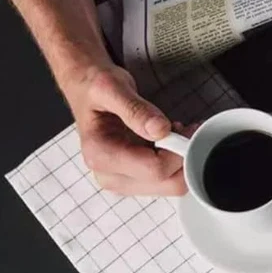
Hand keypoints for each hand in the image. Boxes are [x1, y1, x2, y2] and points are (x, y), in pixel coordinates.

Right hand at [63, 64, 189, 196]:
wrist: (84, 89)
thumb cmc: (92, 87)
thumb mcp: (111, 87)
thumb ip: (136, 109)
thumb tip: (160, 130)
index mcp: (101, 155)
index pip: (154, 169)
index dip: (178, 151)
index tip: (187, 130)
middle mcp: (109, 175)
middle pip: (166, 184)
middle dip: (183, 157)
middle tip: (186, 130)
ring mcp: (121, 180)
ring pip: (170, 185)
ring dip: (180, 160)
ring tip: (175, 132)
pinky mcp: (131, 179)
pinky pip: (166, 180)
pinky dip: (175, 162)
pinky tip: (169, 141)